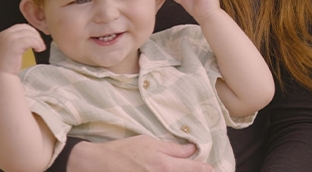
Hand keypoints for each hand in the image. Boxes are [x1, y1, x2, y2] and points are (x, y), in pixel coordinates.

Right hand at [0, 23, 43, 74]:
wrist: (1, 75)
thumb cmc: (7, 64)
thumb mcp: (9, 47)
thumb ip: (16, 39)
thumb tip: (31, 34)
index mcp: (3, 34)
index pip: (20, 27)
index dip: (31, 32)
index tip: (36, 39)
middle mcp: (5, 34)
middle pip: (26, 28)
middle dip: (36, 35)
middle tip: (40, 44)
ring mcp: (9, 39)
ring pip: (30, 34)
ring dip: (38, 40)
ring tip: (41, 48)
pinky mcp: (14, 45)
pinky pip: (31, 40)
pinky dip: (37, 44)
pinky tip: (39, 50)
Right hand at [68, 136, 214, 171]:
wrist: (96, 165)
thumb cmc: (123, 151)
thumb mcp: (150, 143)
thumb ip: (173, 149)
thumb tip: (192, 150)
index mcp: (165, 166)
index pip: (196, 170)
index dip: (208, 170)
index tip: (215, 169)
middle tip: (211, 170)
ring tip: (194, 169)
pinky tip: (172, 171)